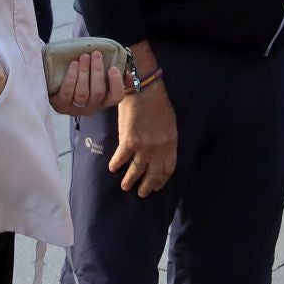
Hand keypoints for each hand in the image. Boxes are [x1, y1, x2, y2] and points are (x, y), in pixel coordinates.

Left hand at [49, 50, 127, 116]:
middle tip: (96, 54)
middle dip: (97, 71)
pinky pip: (67, 93)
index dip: (116, 83)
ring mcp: (76, 108)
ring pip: (82, 93)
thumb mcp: (101, 75)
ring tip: (83, 57)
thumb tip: (127, 76)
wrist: (59, 81)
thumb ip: (116, 73)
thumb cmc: (84, 77)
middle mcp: (92, 107)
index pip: (117, 97)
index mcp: (105, 100)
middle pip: (98, 92)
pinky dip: (71, 78)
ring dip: (84, 72)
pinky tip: (73, 65)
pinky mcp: (61, 105)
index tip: (113, 68)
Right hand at [108, 44, 176, 196]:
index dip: (161, 180)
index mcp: (171, 143)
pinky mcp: (128, 142)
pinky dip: (116, 165)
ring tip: (125, 187)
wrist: (143, 90)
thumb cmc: (157, 103)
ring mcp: (144, 147)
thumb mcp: (169, 124)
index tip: (156, 186)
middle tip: (142, 193)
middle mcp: (159, 149)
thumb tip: (159, 153)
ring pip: (137, 171)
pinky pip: (121, 159)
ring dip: (130, 181)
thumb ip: (166, 140)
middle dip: (147, 186)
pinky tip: (112, 168)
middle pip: (154, 174)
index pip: (168, 168)